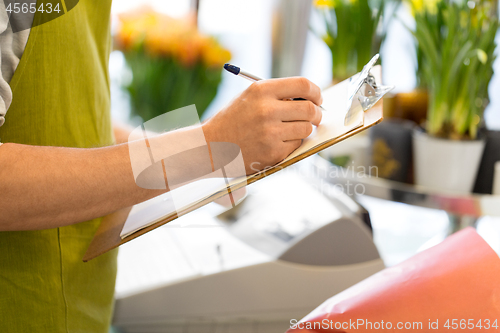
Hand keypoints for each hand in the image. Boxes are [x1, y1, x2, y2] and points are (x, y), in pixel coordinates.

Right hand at [203, 77, 322, 174]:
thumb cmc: (233, 121)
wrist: (211, 147)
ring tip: (291, 130)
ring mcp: (270, 133)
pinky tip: (277, 142)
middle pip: (309, 108)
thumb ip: (277, 95)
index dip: (316, 92)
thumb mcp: (250, 97)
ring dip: (304, 129)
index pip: (303, 85)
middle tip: (315, 116)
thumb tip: (311, 98)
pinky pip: (296, 145)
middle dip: (317, 113)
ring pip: (306, 129)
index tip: (318, 98)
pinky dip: (292, 144)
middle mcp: (267, 110)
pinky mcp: (273, 153)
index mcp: (261, 91)